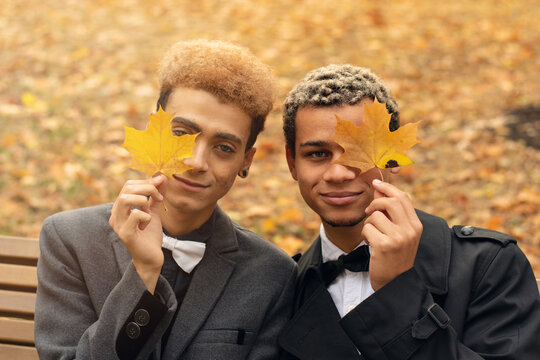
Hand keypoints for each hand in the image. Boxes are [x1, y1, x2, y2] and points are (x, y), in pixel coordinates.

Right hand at [109, 174, 166, 292]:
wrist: (151, 258)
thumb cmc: (149, 235)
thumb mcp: (154, 211)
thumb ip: (156, 195)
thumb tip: (162, 177)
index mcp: (120, 208)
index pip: (128, 185)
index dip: (146, 182)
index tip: (161, 184)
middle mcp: (115, 215)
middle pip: (127, 189)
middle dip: (147, 188)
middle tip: (159, 197)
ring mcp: (118, 224)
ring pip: (125, 199)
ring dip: (144, 200)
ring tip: (150, 210)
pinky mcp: (125, 234)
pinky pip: (135, 215)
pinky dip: (146, 216)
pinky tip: (147, 224)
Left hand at [362, 179, 421, 290]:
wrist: (395, 282)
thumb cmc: (394, 256)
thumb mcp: (398, 233)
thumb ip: (390, 212)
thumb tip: (378, 188)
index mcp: (416, 225)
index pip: (403, 198)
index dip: (388, 188)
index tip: (376, 183)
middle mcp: (410, 230)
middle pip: (391, 201)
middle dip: (376, 201)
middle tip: (369, 209)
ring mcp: (398, 238)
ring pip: (375, 215)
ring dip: (369, 224)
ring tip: (373, 236)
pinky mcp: (384, 245)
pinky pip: (367, 228)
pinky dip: (365, 235)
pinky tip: (371, 244)